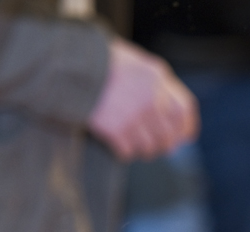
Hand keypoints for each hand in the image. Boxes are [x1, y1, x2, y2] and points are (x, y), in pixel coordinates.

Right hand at [88, 37, 198, 160]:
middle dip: (163, 145)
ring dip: (141, 149)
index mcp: (157, 76)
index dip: (186, 127)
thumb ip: (153, 83)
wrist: (63, 66)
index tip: (184, 138)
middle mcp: (151, 97)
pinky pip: (127, 152)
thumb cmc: (98, 63)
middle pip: (168, 134)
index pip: (185, 109)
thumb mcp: (133, 62)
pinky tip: (114, 143)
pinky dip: (122, 151)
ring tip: (129, 141)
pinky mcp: (116, 129)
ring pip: (150, 146)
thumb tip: (173, 115)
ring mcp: (134, 114)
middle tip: (154, 148)